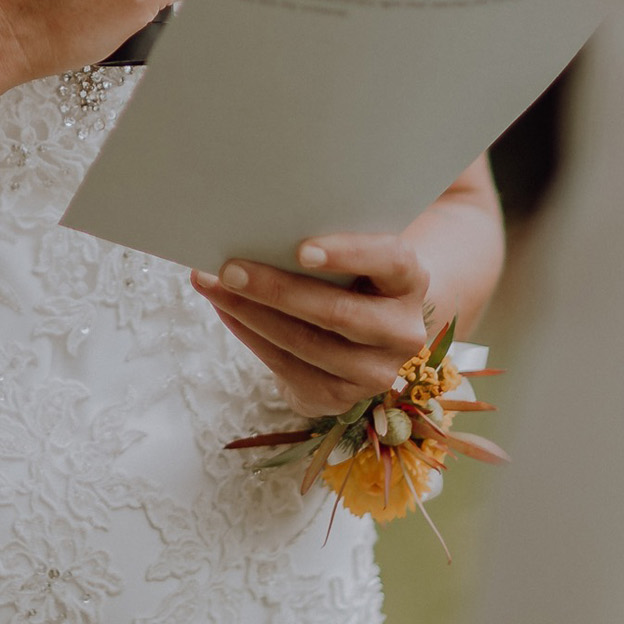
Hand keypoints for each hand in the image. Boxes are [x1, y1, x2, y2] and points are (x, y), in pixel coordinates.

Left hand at [191, 233, 435, 419]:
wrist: (363, 336)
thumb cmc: (351, 277)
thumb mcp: (354, 258)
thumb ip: (327, 243)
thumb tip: (260, 224)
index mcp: (411, 282)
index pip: (391, 261)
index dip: (350, 254)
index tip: (302, 249)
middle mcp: (402, 332)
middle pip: (338, 312)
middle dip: (277, 289)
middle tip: (229, 268)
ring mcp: (374, 372)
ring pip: (305, 343)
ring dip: (250, 313)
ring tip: (212, 284)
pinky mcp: (340, 398)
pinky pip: (286, 366)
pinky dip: (249, 335)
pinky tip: (226, 310)